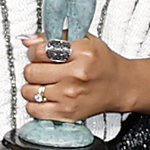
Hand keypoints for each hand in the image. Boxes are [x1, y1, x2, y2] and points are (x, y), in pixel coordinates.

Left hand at [18, 35, 140, 123]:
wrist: (120, 86)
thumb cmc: (103, 63)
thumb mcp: (85, 40)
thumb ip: (56, 37)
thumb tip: (28, 41)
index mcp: (82, 53)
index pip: (40, 51)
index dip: (33, 51)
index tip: (36, 54)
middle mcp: (76, 75)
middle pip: (32, 71)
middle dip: (32, 68)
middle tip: (40, 68)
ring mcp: (71, 96)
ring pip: (30, 91)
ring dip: (32, 87)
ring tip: (43, 83)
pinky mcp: (68, 113)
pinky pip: (35, 110)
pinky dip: (35, 104)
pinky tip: (45, 97)